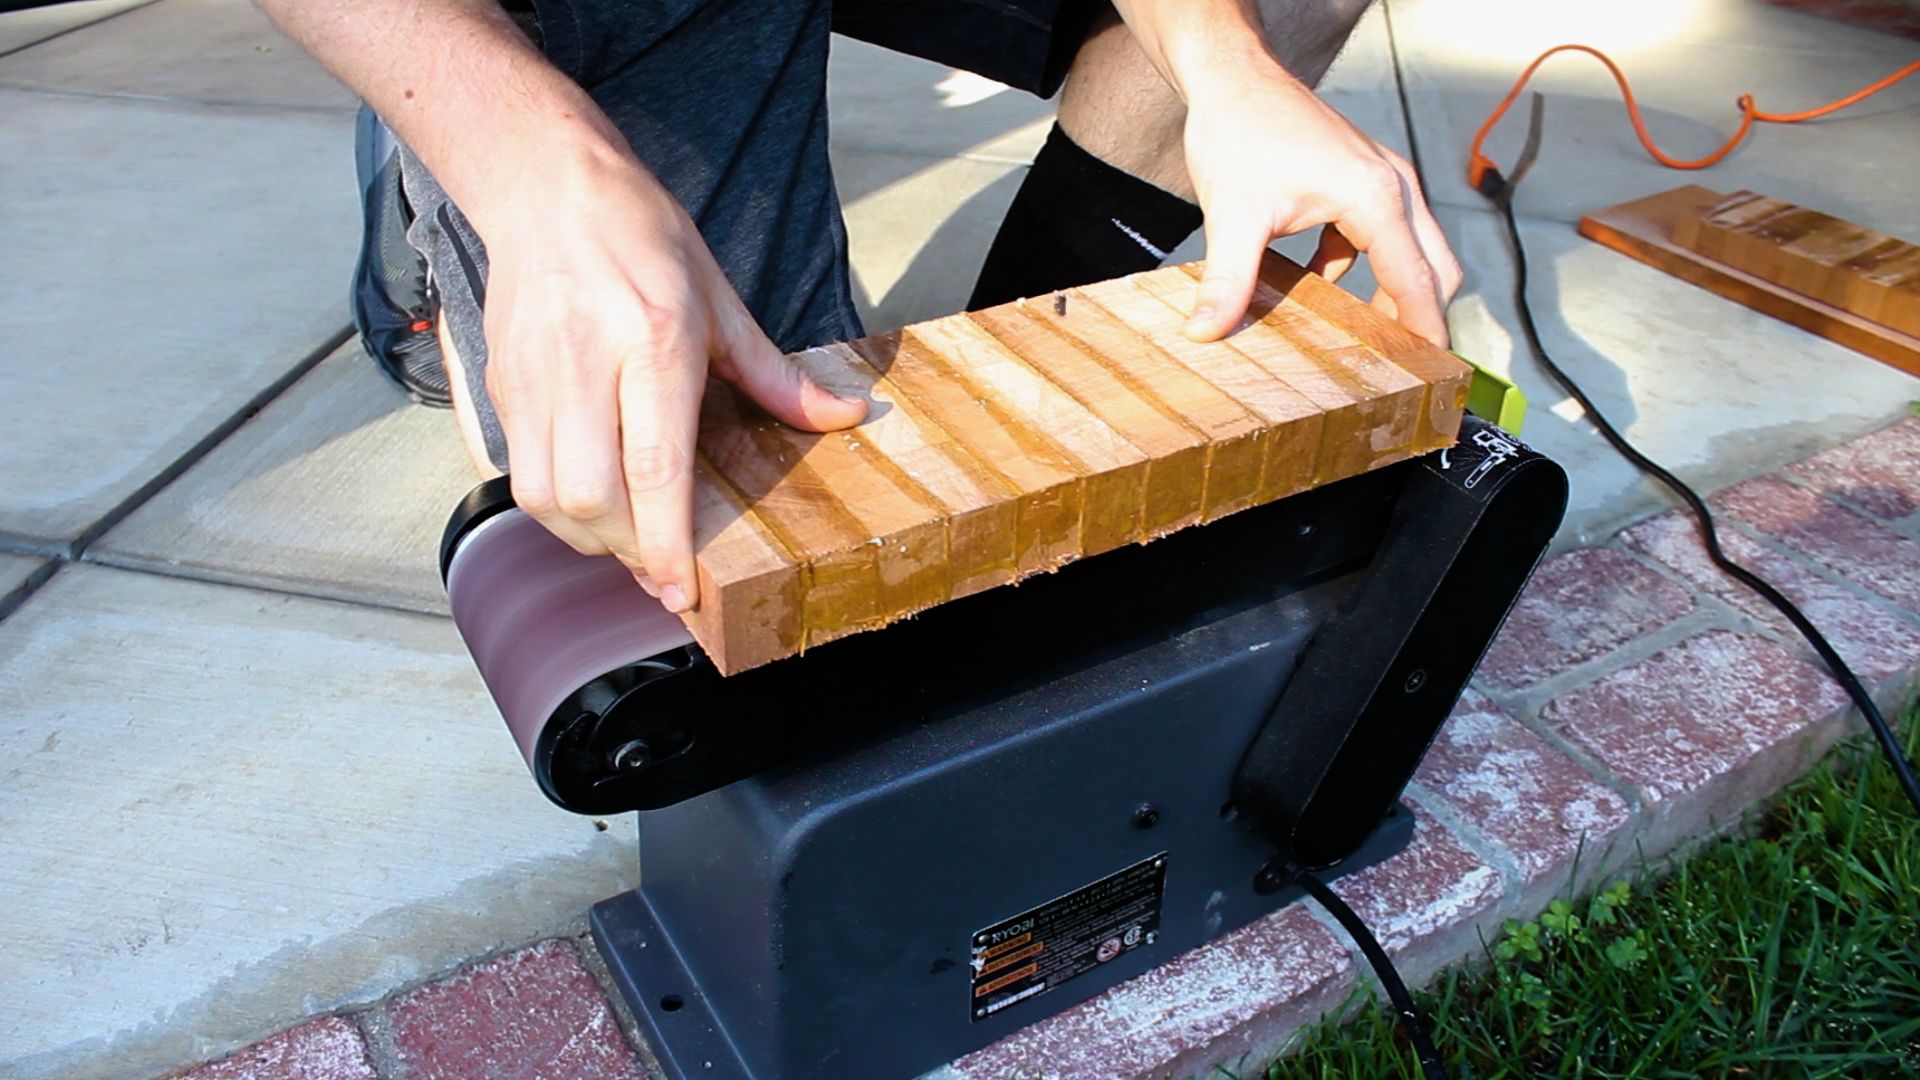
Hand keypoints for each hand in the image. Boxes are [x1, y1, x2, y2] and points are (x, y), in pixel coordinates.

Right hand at [475, 148, 865, 612]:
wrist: (547, 187)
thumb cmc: (640, 236)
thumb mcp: (721, 298)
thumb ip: (776, 374)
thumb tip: (841, 417)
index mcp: (652, 343)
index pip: (655, 467)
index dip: (666, 542)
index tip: (680, 591)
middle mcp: (584, 367)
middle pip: (591, 497)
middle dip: (627, 549)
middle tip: (661, 564)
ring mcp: (534, 379)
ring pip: (544, 498)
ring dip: (589, 536)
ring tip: (628, 537)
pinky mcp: (503, 387)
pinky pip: (521, 473)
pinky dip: (557, 506)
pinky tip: (593, 499)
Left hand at [1177, 66, 1461, 346]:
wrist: (1232, 78)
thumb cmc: (1238, 132)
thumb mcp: (1232, 215)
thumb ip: (1228, 279)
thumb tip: (1206, 332)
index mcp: (1375, 197)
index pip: (1417, 279)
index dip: (1426, 330)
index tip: (1432, 372)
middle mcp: (1392, 186)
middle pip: (1434, 267)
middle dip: (1419, 315)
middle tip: (1395, 366)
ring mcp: (1382, 178)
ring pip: (1413, 250)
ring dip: (1391, 291)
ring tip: (1361, 338)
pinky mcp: (1362, 178)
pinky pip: (1379, 235)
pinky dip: (1360, 266)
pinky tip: (1315, 285)